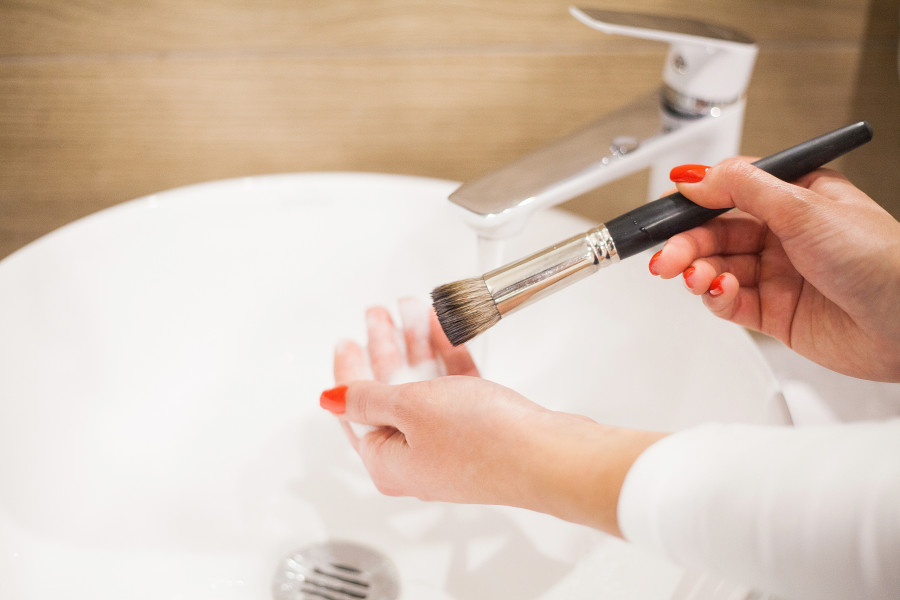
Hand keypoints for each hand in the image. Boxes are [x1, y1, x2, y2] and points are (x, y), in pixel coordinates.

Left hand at [321, 298, 664, 535]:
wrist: (549, 456)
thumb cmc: (484, 442)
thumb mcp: (411, 407)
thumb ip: (368, 398)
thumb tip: (331, 399)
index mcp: (387, 461)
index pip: (354, 410)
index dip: (349, 368)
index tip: (348, 339)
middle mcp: (415, 458)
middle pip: (388, 394)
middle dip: (385, 347)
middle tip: (380, 316)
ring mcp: (449, 445)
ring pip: (424, 387)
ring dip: (418, 346)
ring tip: (413, 312)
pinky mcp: (479, 432)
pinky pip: (454, 389)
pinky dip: (447, 359)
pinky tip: (445, 330)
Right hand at [650, 160, 899, 381]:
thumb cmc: (880, 260)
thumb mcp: (804, 208)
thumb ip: (743, 188)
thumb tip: (695, 175)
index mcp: (795, 198)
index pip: (731, 192)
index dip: (697, 201)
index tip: (669, 209)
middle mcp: (784, 234)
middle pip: (717, 233)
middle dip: (688, 244)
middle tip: (668, 257)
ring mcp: (778, 274)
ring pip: (718, 268)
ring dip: (699, 271)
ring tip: (695, 277)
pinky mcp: (774, 313)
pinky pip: (730, 302)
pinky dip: (718, 297)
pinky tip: (720, 291)